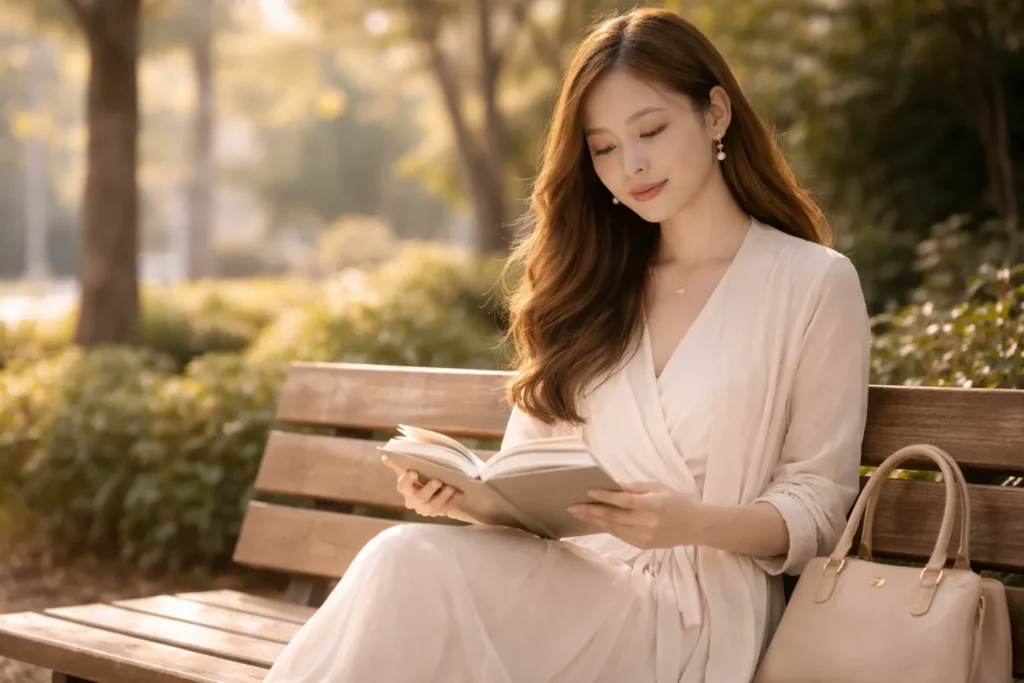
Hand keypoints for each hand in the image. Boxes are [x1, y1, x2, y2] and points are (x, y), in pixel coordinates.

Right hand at [382, 454, 463, 517]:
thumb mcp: (409, 469)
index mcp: (405, 489)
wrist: (431, 491)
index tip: (414, 471)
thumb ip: (399, 463)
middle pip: (419, 498)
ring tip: (452, 488)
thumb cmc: (419, 477)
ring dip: (443, 497)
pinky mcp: (437, 512)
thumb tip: (385, 456)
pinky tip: (459, 493)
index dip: (407, 480)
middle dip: (428, 490)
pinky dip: (453, 501)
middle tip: (437, 481)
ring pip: (433, 506)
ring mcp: (425, 509)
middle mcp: (413, 501)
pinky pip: (445, 509)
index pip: (402, 485)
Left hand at [567, 480, 705, 549]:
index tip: (589, 491)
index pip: (625, 501)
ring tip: (579, 514)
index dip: (606, 497)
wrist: (696, 526)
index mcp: (653, 505)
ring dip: (595, 521)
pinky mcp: (643, 545)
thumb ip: (636, 487)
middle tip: (573, 506)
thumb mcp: (659, 487)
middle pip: (614, 517)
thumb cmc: (678, 501)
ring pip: (614, 529)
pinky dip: (607, 528)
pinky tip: (596, 521)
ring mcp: (645, 537)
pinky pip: (620, 536)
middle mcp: (648, 523)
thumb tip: (614, 482)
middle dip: (592, 511)